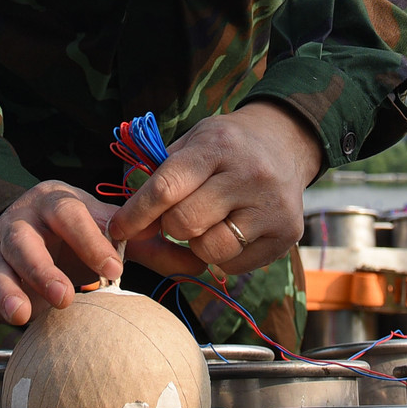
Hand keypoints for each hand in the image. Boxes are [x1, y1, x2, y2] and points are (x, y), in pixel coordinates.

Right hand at [0, 181, 157, 358]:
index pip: (70, 213)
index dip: (90, 238)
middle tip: (66, 297)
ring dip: (6, 291)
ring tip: (23, 317)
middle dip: (42, 268)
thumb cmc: (76, 230)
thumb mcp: (108, 228)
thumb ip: (147, 242)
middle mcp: (19, 221)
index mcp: (55, 201)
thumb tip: (198, 261)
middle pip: (23, 239)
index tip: (115, 268)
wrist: (29, 221)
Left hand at [107, 101, 325, 278]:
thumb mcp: (193, 142)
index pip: (167, 187)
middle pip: (185, 223)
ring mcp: (272, 206)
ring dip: (198, 244)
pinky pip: (235, 265)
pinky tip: (232, 231)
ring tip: (208, 223)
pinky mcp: (287, 233)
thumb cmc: (226, 147)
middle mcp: (250, 174)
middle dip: (170, 226)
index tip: (118, 228)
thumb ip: (159, 176)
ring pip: (211, 250)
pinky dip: (224, 256)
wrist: (285, 143)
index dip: (136, 213)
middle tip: (176, 217)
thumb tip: (127, 223)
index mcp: (218, 146)